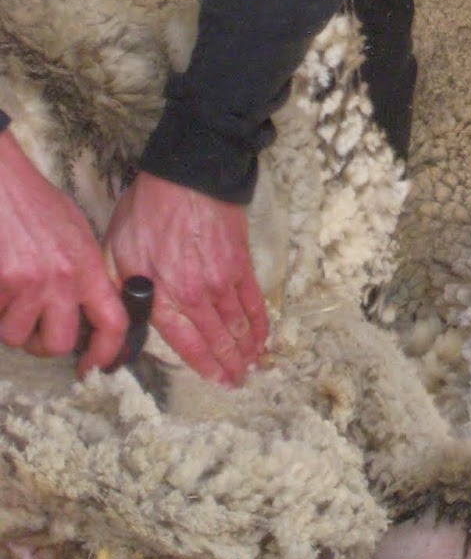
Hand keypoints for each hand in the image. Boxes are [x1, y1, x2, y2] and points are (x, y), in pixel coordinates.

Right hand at [0, 128, 126, 366]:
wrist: (3, 185)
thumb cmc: (37, 206)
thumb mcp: (76, 235)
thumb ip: (84, 273)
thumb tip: (87, 311)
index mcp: (87, 266)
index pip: (113, 322)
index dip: (106, 353)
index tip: (94, 365)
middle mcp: (61, 278)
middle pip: (58, 343)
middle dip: (44, 344)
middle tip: (37, 328)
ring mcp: (28, 282)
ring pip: (17, 336)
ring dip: (12, 325)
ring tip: (11, 298)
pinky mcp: (0, 282)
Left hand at [105, 172, 269, 384]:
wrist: (189, 175)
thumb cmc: (148, 210)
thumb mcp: (118, 251)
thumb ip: (122, 290)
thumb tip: (121, 321)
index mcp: (164, 295)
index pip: (187, 344)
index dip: (204, 366)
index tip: (215, 382)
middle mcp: (197, 295)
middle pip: (217, 340)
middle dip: (228, 365)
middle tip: (237, 383)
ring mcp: (223, 281)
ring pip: (238, 325)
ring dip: (245, 350)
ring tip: (251, 367)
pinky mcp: (241, 264)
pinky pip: (254, 301)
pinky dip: (260, 322)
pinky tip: (263, 337)